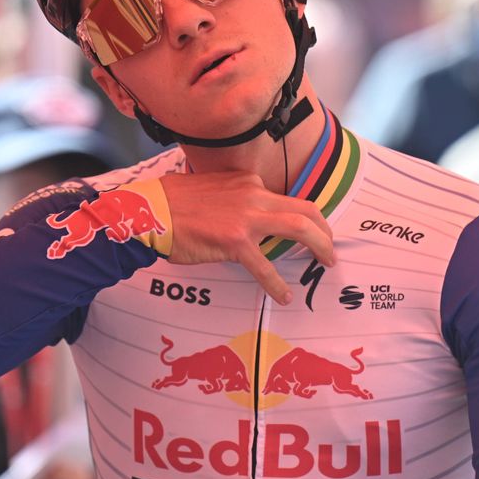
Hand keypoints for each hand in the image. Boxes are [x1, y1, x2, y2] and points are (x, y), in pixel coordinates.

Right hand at [159, 171, 335, 304]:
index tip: (313, 230)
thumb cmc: (173, 203)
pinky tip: (284, 295)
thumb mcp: (211, 188)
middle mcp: (253, 195)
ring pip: (300, 228)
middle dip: (325, 230)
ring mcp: (247, 217)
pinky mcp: (235, 241)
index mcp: (248, 182)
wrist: (149, 211)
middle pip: (306, 209)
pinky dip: (278, 284)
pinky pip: (265, 266)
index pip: (287, 199)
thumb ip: (234, 198)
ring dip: (319, 247)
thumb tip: (247, 219)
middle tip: (330, 249)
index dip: (306, 217)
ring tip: (325, 263)